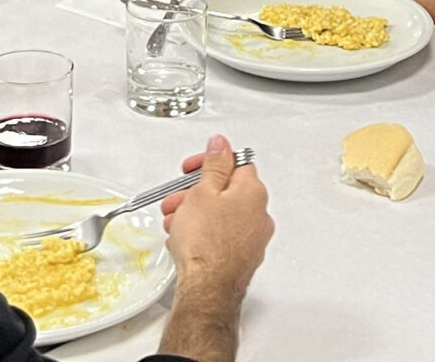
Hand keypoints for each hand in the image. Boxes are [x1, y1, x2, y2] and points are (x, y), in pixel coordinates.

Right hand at [160, 134, 272, 308]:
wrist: (207, 289)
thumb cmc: (206, 242)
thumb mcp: (202, 192)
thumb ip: (214, 164)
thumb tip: (221, 144)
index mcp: (253, 192)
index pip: (236, 162)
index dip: (210, 161)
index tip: (192, 168)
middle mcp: (259, 214)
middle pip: (226, 191)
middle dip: (197, 192)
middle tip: (176, 198)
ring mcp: (253, 239)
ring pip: (222, 215)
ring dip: (196, 214)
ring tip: (175, 222)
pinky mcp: (243, 259)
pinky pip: (222, 237)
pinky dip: (203, 233)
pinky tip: (185, 240)